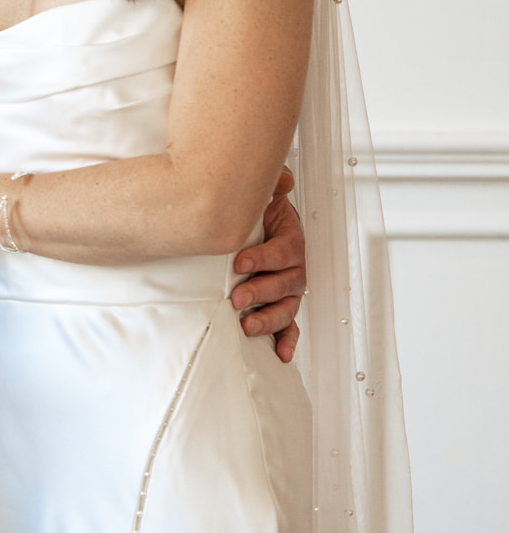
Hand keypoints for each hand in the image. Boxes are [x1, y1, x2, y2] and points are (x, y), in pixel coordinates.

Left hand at [231, 169, 304, 362]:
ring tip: (248, 326)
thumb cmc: (258, 217)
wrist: (255, 229)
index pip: (283, 251)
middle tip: (237, 298)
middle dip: (261, 292)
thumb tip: (282, 178)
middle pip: (285, 284)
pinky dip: (286, 341)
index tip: (239, 262)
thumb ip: (272, 187)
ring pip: (286, 308)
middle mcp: (294, 269)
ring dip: (269, 320)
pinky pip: (289, 327)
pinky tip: (281, 354)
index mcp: (291, 242)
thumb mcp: (263, 198)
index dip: (263, 258)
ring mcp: (288, 291)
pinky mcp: (281, 307)